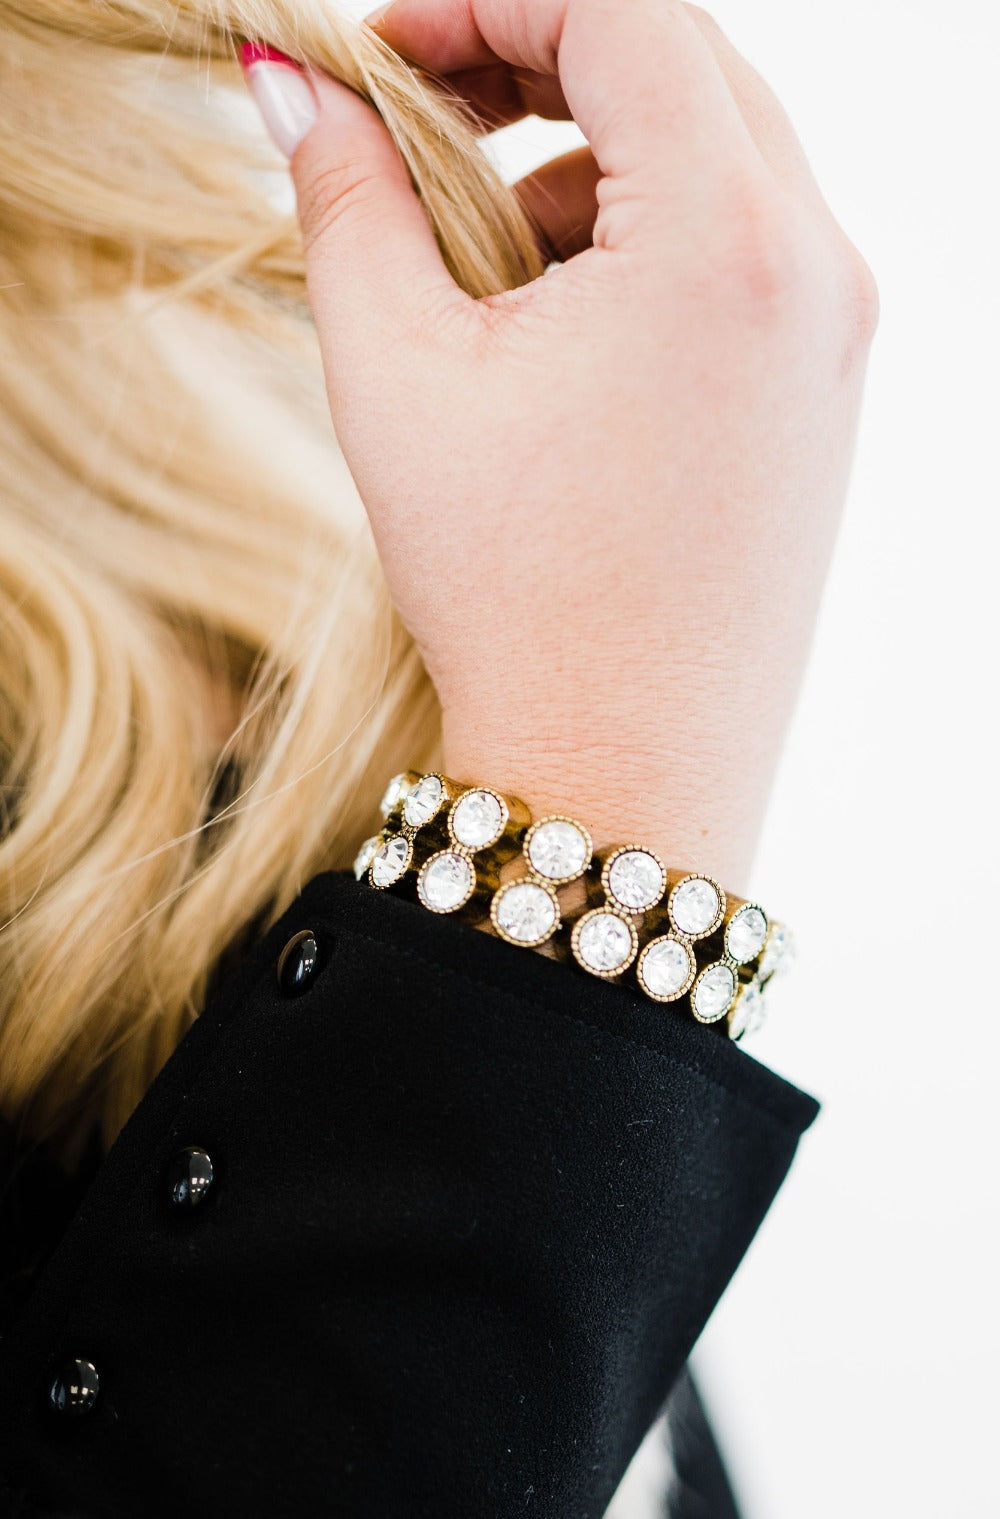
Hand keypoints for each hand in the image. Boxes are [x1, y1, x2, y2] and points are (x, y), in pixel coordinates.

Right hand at [241, 0, 876, 889]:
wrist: (624, 769)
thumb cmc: (517, 594)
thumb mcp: (397, 377)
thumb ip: (345, 200)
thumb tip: (298, 91)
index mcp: (725, 240)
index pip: (624, 7)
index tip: (387, 51)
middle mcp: (815, 268)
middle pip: (682, 65)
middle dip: (538, 61)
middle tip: (420, 118)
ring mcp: (835, 336)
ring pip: (717, 158)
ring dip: (590, 163)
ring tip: (484, 262)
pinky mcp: (823, 394)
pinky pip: (742, 251)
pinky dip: (646, 243)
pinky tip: (559, 333)